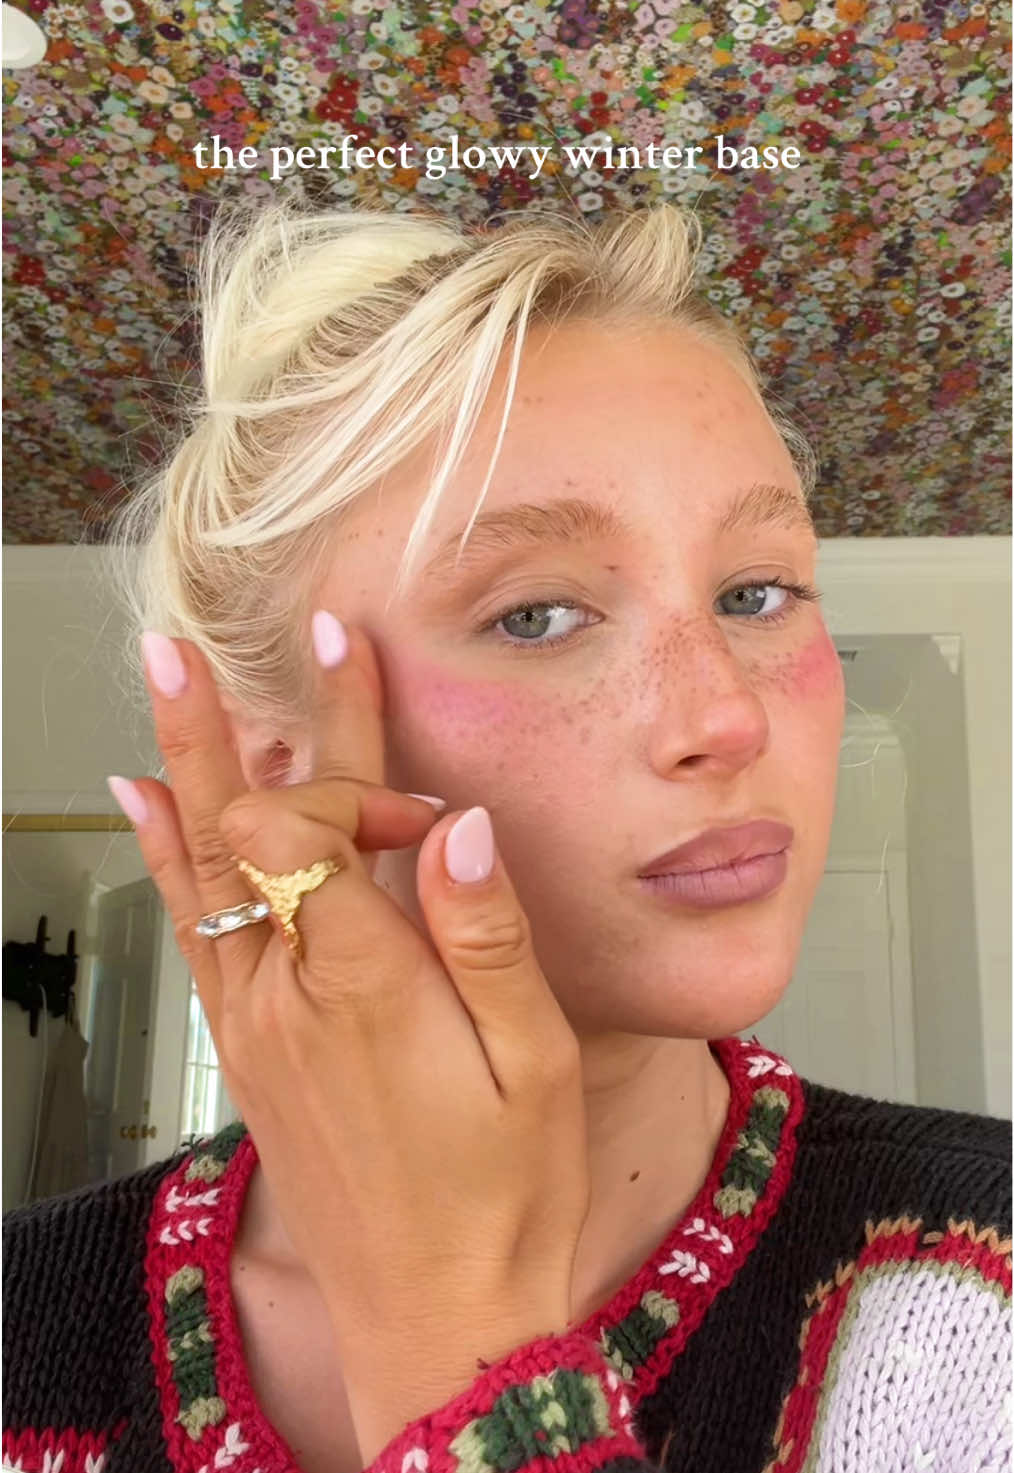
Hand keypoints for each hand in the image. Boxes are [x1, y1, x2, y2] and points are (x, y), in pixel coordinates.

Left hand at [121, 614, 591, 1464]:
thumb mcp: (533, 1066)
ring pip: (203, 871)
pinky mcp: (251, 1052)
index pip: (311, 828)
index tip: (415, 794)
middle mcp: (287, 995)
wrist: (435, 1317)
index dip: (355, 783)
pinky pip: (196, 932)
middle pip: (238, 830)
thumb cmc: (502, 1196)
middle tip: (184, 649)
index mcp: (363, 985)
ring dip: (182, 770)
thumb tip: (455, 827)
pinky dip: (170, 859)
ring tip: (161, 691)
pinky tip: (150, 813)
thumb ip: (486, 937)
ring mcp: (256, 1024)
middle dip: (219, 728)